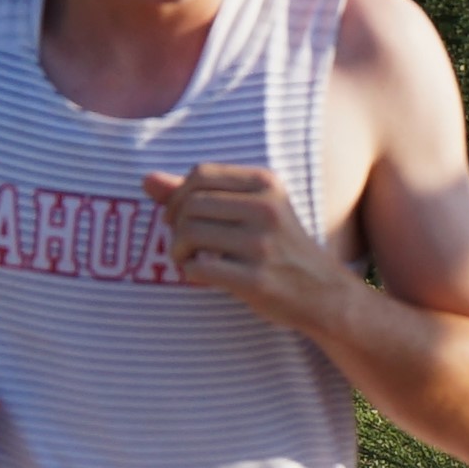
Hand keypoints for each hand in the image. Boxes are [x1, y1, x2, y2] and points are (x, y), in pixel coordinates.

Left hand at [145, 162, 342, 321]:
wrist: (323, 293)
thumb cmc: (278, 248)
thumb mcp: (250, 210)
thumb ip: (197, 193)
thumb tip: (145, 180)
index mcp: (267, 183)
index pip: (200, 175)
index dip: (176, 196)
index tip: (177, 216)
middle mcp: (266, 208)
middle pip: (190, 204)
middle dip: (174, 225)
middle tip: (182, 242)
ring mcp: (262, 244)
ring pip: (189, 233)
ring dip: (177, 250)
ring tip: (188, 258)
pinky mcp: (256, 278)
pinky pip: (198, 267)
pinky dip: (189, 271)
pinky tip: (200, 273)